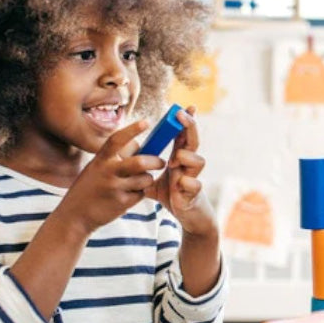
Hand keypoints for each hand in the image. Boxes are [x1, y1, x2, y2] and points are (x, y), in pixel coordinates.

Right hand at [60, 120, 165, 234]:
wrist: (75, 216)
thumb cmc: (89, 188)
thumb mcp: (96, 168)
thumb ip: (115, 158)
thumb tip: (140, 146)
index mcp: (100, 160)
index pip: (117, 140)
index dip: (132, 129)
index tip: (146, 122)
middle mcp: (107, 172)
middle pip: (140, 162)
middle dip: (155, 161)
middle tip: (161, 162)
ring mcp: (114, 188)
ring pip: (145, 179)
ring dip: (147, 179)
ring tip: (140, 182)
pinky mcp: (121, 203)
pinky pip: (141, 194)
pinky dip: (140, 193)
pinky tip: (130, 195)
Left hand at [145, 106, 217, 238]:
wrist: (188, 216)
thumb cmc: (173, 195)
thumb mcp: (155, 180)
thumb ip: (144, 169)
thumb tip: (124, 158)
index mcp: (180, 159)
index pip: (183, 135)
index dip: (184, 121)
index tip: (181, 106)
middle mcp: (189, 165)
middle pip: (194, 141)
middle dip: (190, 127)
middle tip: (181, 115)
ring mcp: (193, 178)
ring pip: (199, 161)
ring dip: (187, 157)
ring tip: (174, 161)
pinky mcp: (194, 194)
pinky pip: (195, 185)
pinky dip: (188, 183)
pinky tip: (180, 184)